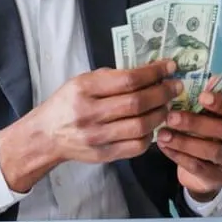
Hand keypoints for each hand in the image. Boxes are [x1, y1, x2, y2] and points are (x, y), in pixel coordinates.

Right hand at [0, 60, 181, 191]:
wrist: (46, 135)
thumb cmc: (68, 102)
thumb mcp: (82, 81)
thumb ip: (112, 77)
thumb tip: (150, 72)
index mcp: (84, 88)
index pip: (128, 80)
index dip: (154, 72)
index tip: (170, 66)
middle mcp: (90, 113)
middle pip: (138, 103)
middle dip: (163, 93)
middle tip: (175, 87)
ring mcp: (97, 137)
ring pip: (141, 126)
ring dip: (160, 114)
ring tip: (167, 105)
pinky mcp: (104, 155)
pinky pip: (137, 146)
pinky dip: (150, 135)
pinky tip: (153, 125)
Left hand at [156, 88, 221, 201]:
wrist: (207, 171)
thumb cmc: (208, 134)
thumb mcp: (209, 116)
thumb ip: (209, 99)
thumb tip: (211, 78)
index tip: (201, 96)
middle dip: (196, 122)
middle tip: (171, 116)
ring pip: (212, 151)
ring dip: (185, 141)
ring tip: (163, 134)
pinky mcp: (219, 178)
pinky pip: (198, 167)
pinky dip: (179, 156)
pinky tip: (163, 147)